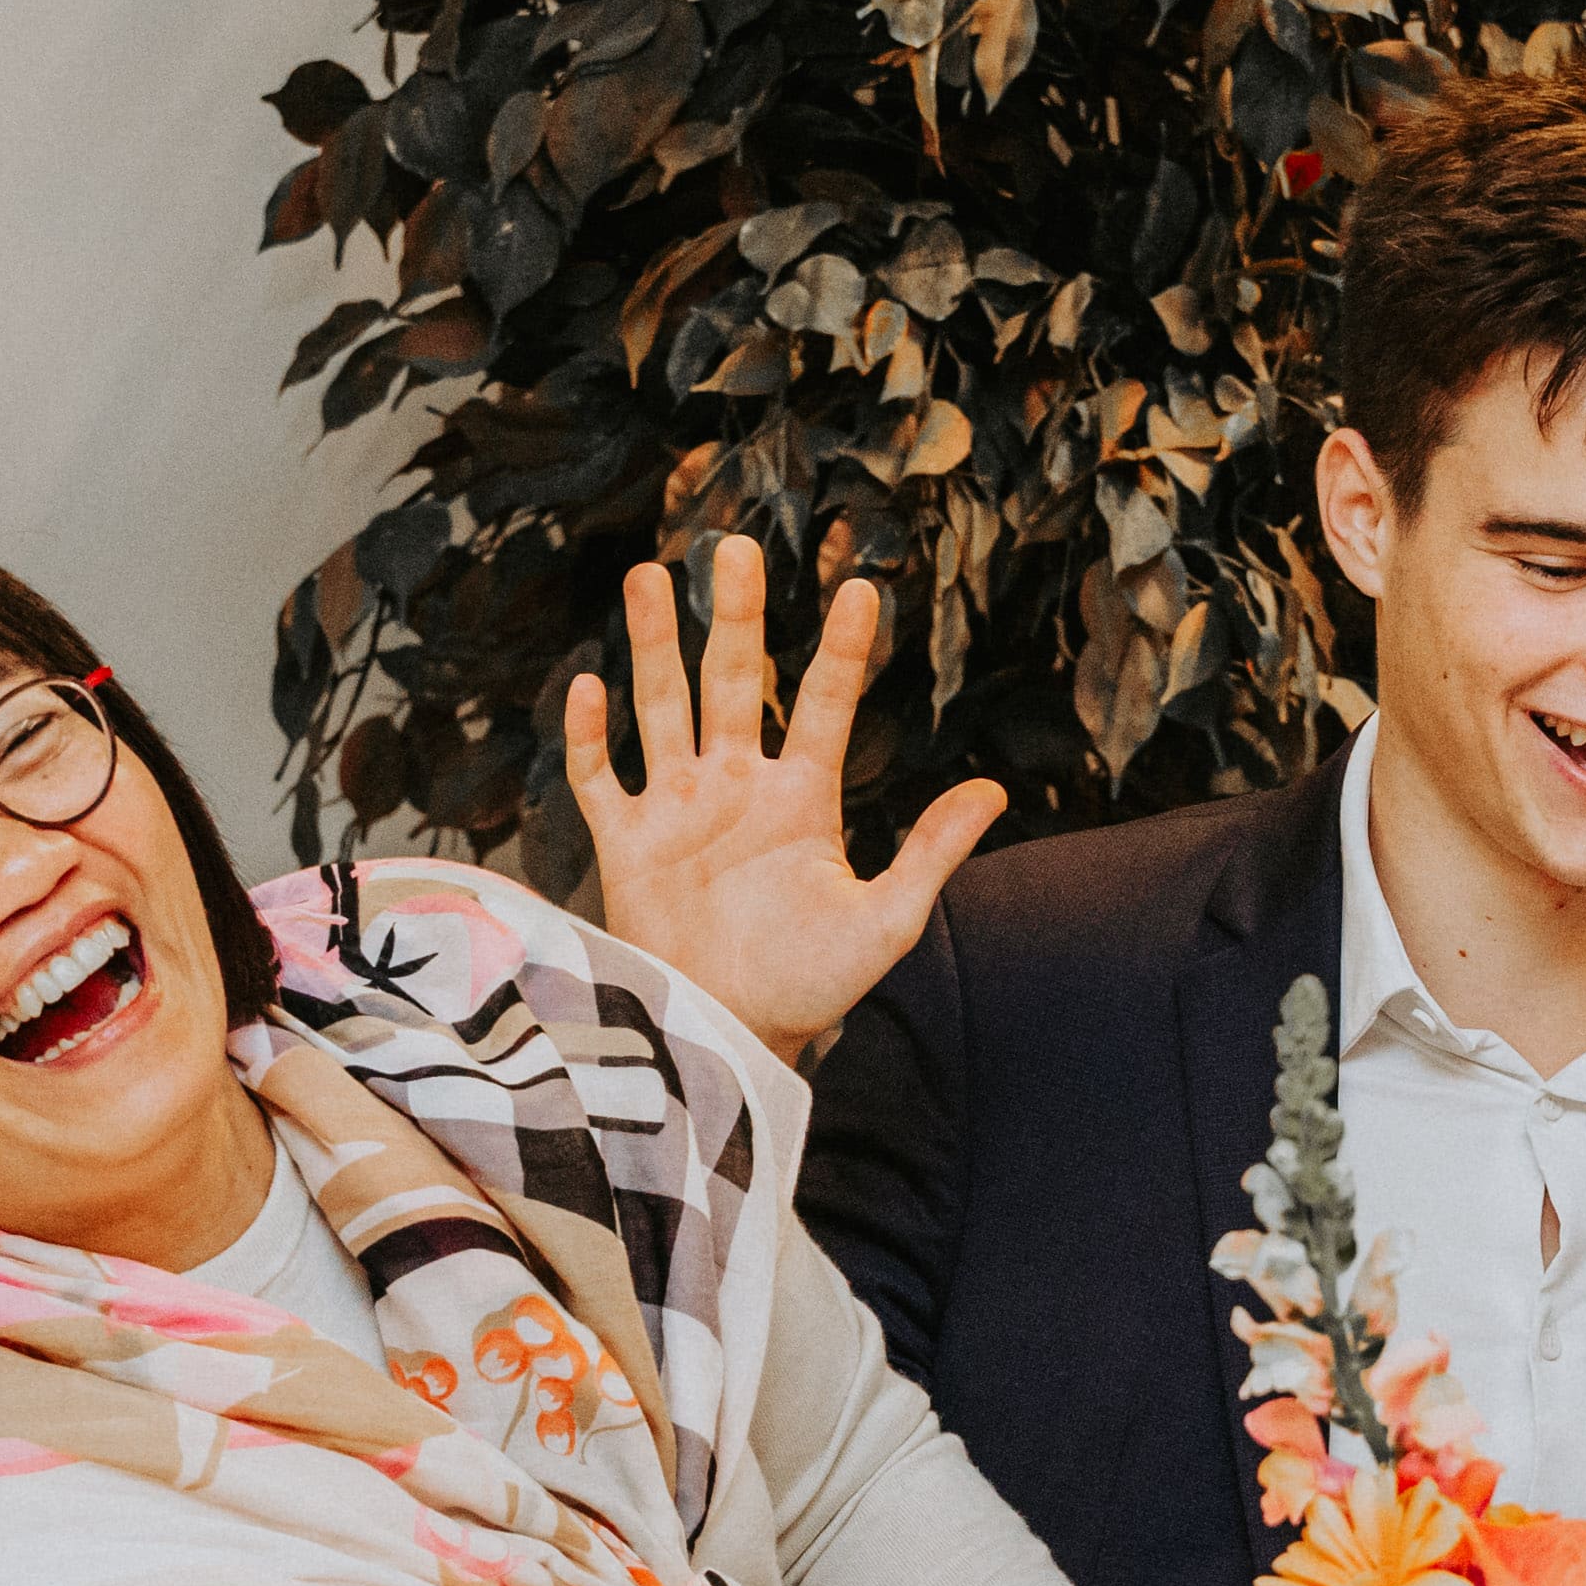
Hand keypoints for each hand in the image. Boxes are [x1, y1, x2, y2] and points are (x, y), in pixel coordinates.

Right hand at [561, 535, 1007, 1055]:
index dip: (840, 650)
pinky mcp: (627, 844)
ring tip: (646, 575)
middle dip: (732, 615)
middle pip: (732, 680)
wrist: (733, 1038)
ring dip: (652, 644)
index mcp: (803, 798)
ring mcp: (677, 809)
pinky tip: (589, 685)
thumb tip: (996, 790)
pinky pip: (600, 778)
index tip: (860, 588)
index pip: (822, 703)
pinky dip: (591, 735)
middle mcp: (737, 786)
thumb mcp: (888, 921)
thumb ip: (933, 851)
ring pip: (661, 706)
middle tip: (732, 547)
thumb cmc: (813, 987)